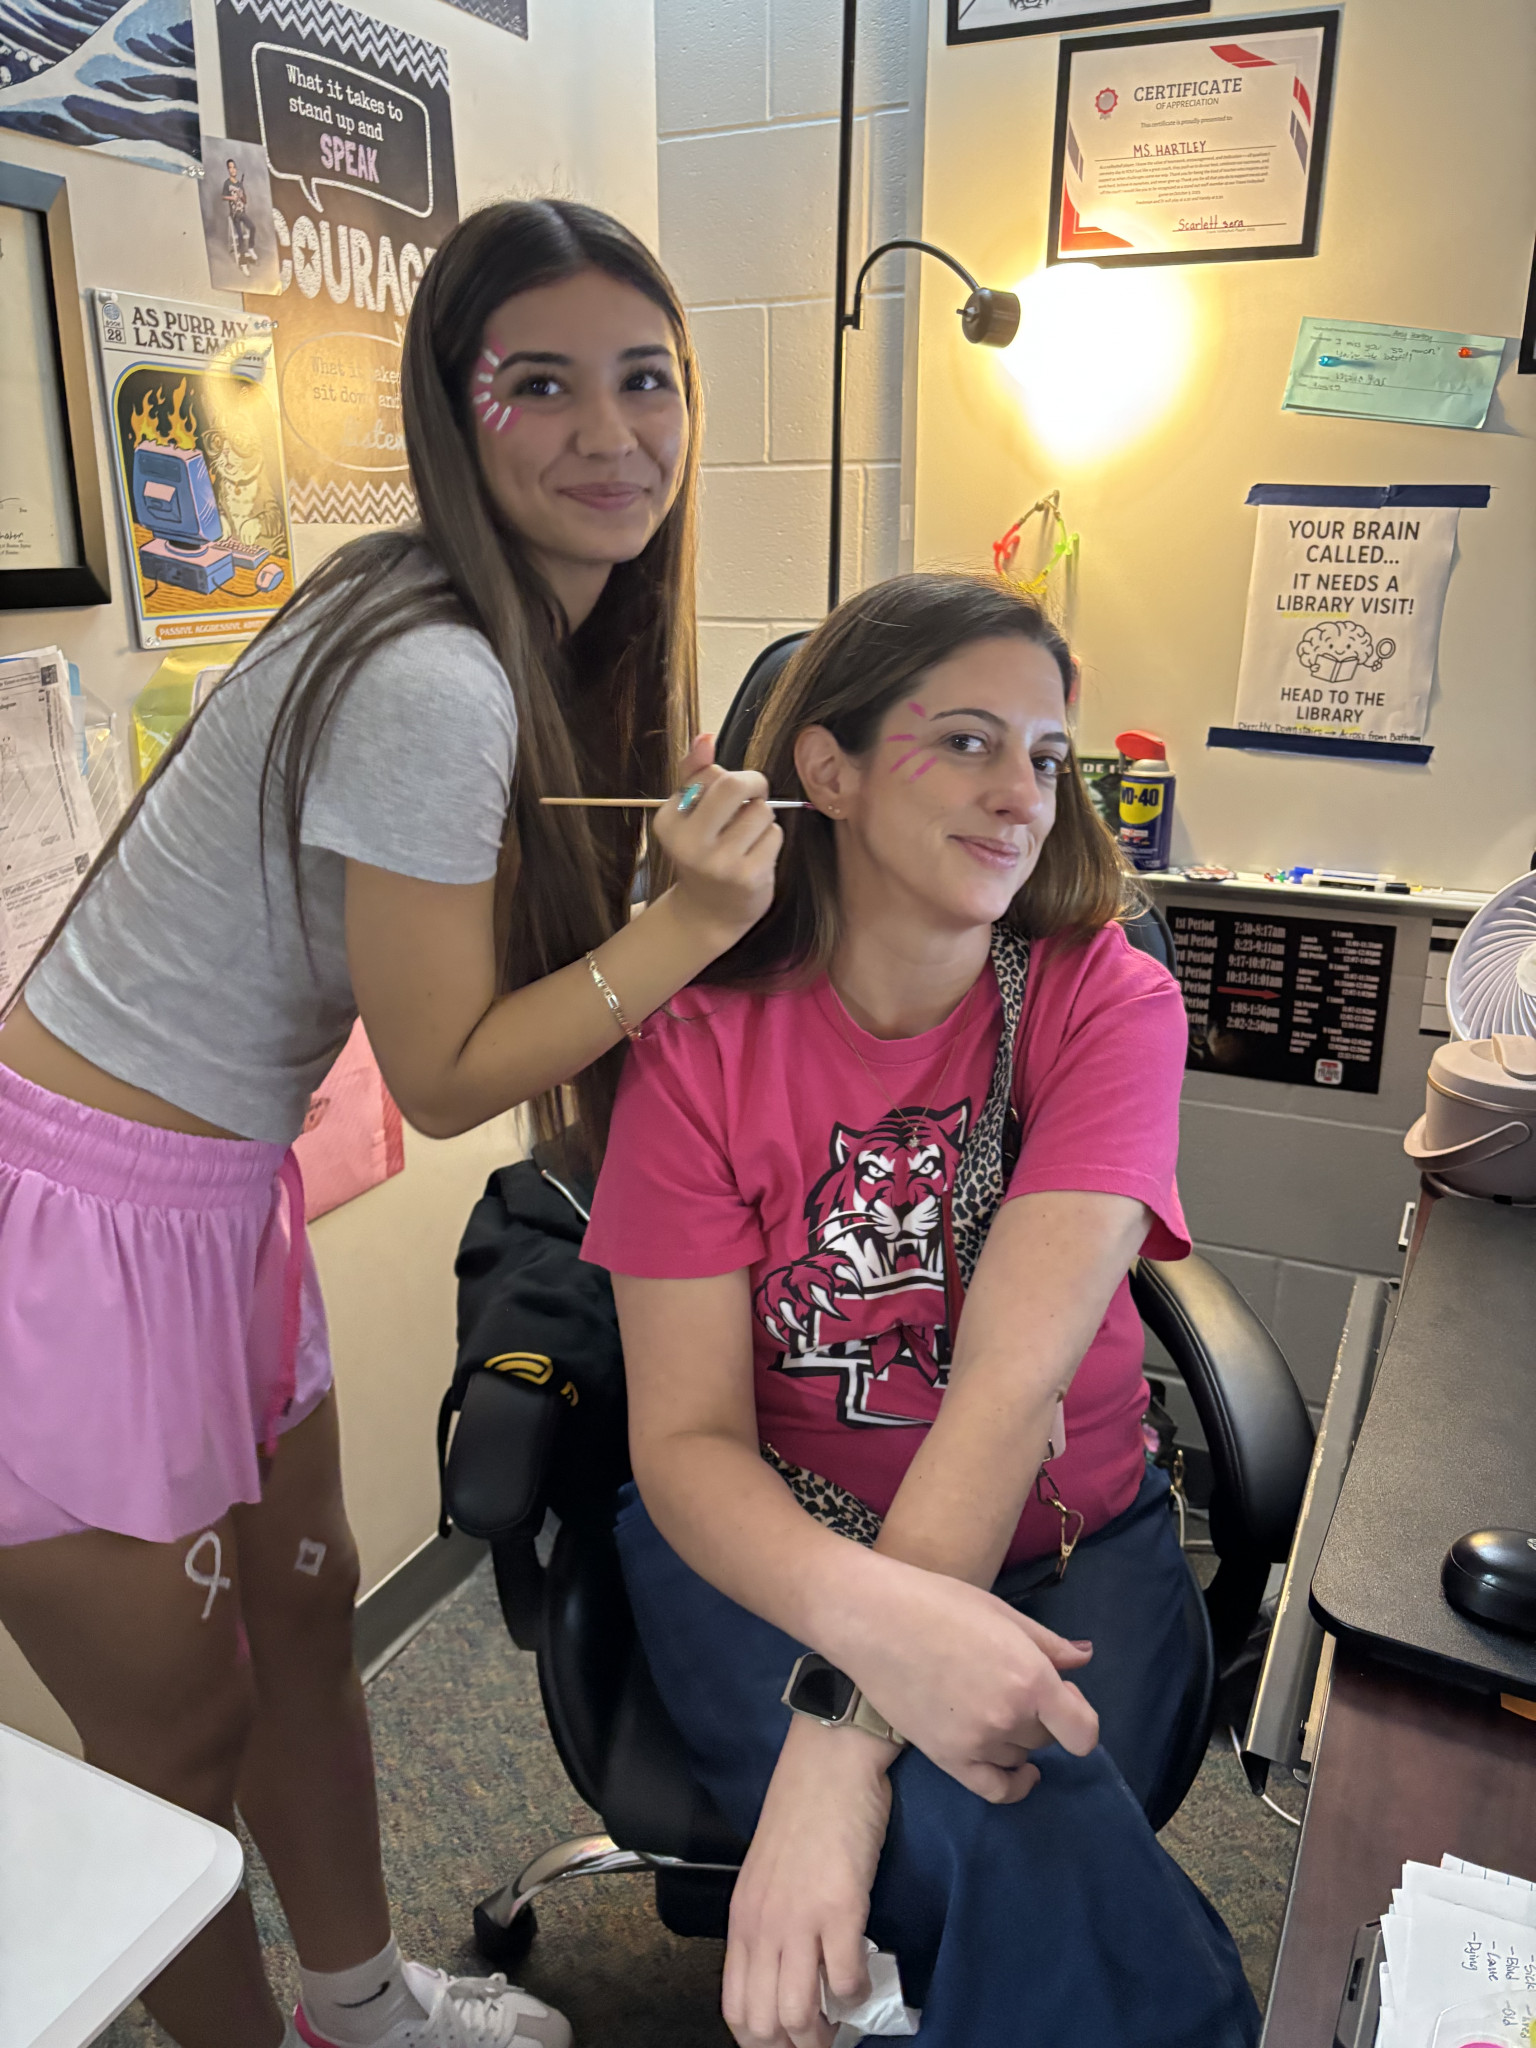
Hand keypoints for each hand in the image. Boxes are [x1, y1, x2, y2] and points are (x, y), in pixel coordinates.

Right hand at [651, 736, 781, 952]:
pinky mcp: (748, 877)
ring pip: (762, 811)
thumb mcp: (688, 813)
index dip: (724, 779)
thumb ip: (694, 772)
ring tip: (749, 836)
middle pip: (734, 785)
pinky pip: (775, 835)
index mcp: (669, 822)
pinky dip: (771, 839)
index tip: (722, 799)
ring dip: (763, 817)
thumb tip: (705, 736)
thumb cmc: (702, 852)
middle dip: (754, 783)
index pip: (710, 774)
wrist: (709, 913)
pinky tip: (757, 855)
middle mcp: (689, 844)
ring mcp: (719, 863)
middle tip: (755, 794)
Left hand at [722, 1716, 890, 2047]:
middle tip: (821, 2037)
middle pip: (763, 2024)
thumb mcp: (767, 1876)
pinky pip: (844, 1981)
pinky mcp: (840, 1908)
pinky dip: (856, 1996)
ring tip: (842, 2021)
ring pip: (799, 2016)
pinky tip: (863, 1982)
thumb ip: (770, 1924)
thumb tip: (787, 1974)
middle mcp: (763, 1928)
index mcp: (742, 1921)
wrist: (829, 1763)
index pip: (736, 2009)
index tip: (788, 2044)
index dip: (761, 2042)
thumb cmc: (803, 1814)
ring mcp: (799, 1920)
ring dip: (825, 2032)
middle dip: (795, 2046)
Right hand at [837, 1555, 1097, 1801]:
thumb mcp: (1002, 1613)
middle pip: (1047, 1736)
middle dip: (1042, 1714)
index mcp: (1030, 1679)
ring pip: (1020, 1755)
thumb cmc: (938, 1603)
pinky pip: (995, 1789)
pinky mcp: (947, 1758)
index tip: (1065, 1697)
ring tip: (992, 1703)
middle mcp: (1009, 1718)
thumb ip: (1049, 1644)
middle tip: (1014, 1684)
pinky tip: (1021, 1772)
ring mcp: (977, 1743)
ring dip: (1018, 1735)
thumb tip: (1084, 1659)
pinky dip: (1014, 1785)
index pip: (1082, 1731)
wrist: (872, 1619)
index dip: (1079, 1715)